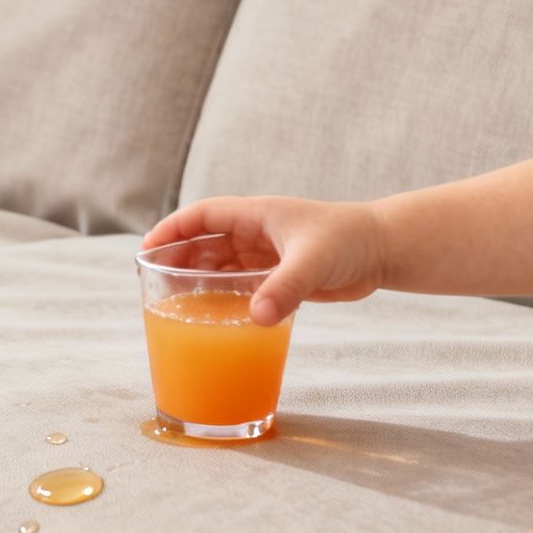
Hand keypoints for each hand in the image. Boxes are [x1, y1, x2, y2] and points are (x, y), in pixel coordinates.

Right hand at [140, 197, 385, 324]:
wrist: (385, 251)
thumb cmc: (351, 241)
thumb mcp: (314, 261)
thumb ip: (284, 288)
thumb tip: (254, 318)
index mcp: (257, 215)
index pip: (203, 216)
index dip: (172, 229)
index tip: (148, 247)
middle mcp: (256, 233)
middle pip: (205, 241)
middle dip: (178, 257)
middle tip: (152, 281)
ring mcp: (267, 255)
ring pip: (221, 265)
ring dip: (198, 278)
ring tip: (174, 300)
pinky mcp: (280, 276)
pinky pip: (242, 286)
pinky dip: (224, 297)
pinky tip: (213, 315)